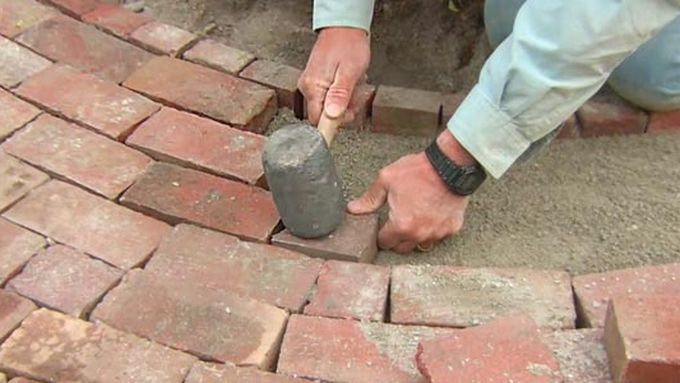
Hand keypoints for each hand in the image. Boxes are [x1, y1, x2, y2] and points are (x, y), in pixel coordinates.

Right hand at [298, 27, 370, 124]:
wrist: (344, 28)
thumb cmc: (349, 46)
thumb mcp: (350, 72)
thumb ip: (340, 95)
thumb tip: (333, 116)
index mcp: (313, 87)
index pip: (318, 121)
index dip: (334, 123)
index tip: (348, 114)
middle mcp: (307, 88)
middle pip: (325, 116)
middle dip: (344, 110)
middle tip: (355, 94)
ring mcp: (311, 85)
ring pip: (329, 108)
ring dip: (346, 101)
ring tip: (353, 84)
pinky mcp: (316, 83)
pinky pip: (329, 98)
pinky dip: (342, 94)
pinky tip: (348, 83)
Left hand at [347, 131, 474, 252]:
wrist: (449, 165)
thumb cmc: (418, 171)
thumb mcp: (386, 180)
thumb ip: (369, 199)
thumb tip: (352, 209)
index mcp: (401, 225)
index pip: (384, 242)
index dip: (381, 233)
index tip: (384, 223)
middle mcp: (419, 235)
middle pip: (402, 248)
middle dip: (397, 237)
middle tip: (398, 219)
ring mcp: (437, 233)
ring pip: (421, 245)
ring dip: (415, 236)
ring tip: (414, 217)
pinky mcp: (452, 228)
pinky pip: (438, 236)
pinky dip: (433, 229)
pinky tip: (431, 214)